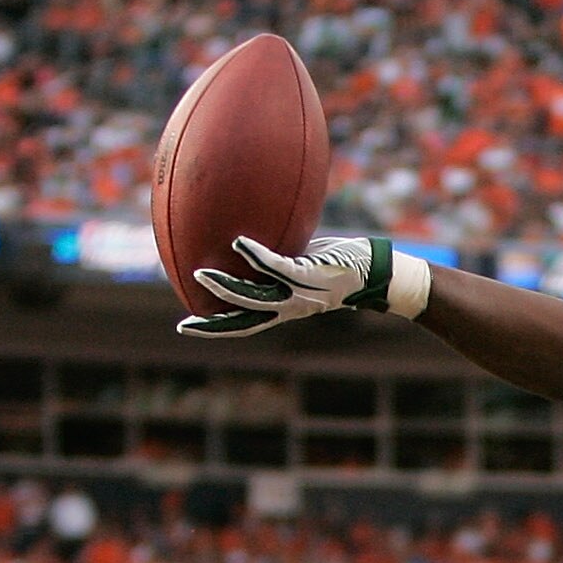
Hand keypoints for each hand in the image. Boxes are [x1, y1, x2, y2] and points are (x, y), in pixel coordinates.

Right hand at [180, 235, 428, 339]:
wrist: (376, 274)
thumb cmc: (340, 266)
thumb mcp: (303, 263)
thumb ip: (278, 258)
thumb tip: (249, 235)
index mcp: (284, 307)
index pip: (244, 321)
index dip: (217, 326)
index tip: (188, 326)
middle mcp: (288, 305)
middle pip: (244, 319)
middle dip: (215, 324)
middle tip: (186, 323)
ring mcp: (298, 291)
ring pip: (255, 297)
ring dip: (227, 288)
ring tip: (202, 274)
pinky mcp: (309, 275)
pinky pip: (277, 266)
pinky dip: (257, 256)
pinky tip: (239, 243)